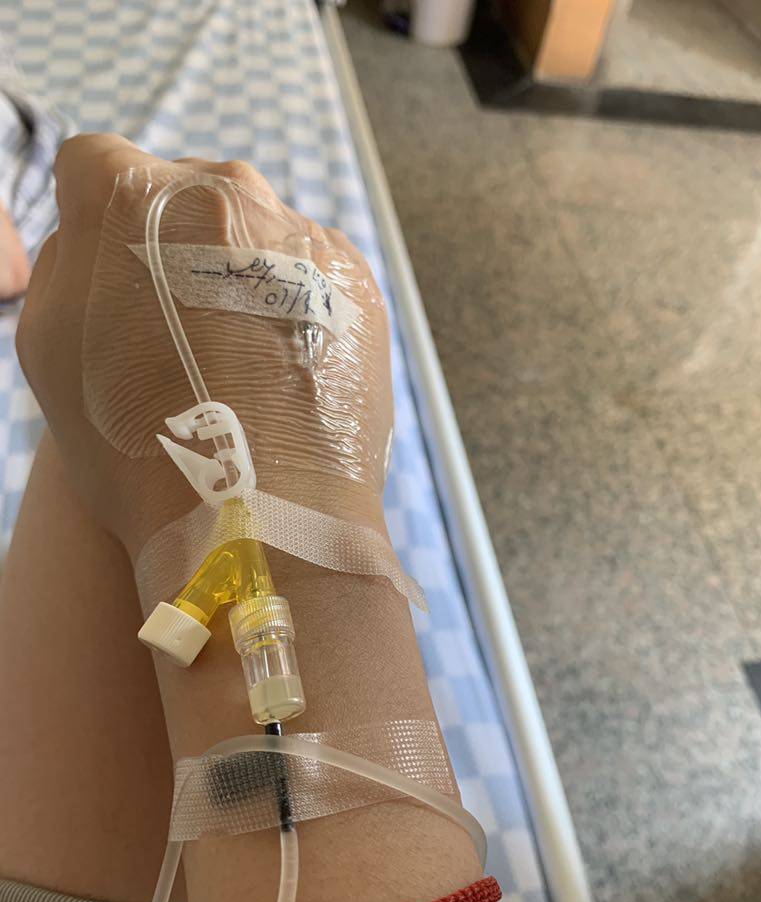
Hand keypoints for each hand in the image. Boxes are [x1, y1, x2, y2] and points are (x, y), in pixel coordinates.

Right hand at [17, 134, 392, 559]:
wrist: (264, 520)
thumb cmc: (141, 446)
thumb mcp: (51, 349)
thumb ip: (64, 258)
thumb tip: (93, 227)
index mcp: (136, 197)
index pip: (96, 166)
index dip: (95, 222)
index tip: (113, 277)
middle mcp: (228, 192)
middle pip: (183, 192)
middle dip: (170, 245)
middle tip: (173, 328)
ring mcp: (303, 234)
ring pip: (252, 233)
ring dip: (236, 276)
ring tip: (234, 362)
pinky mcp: (355, 280)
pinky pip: (307, 272)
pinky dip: (290, 306)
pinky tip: (279, 369)